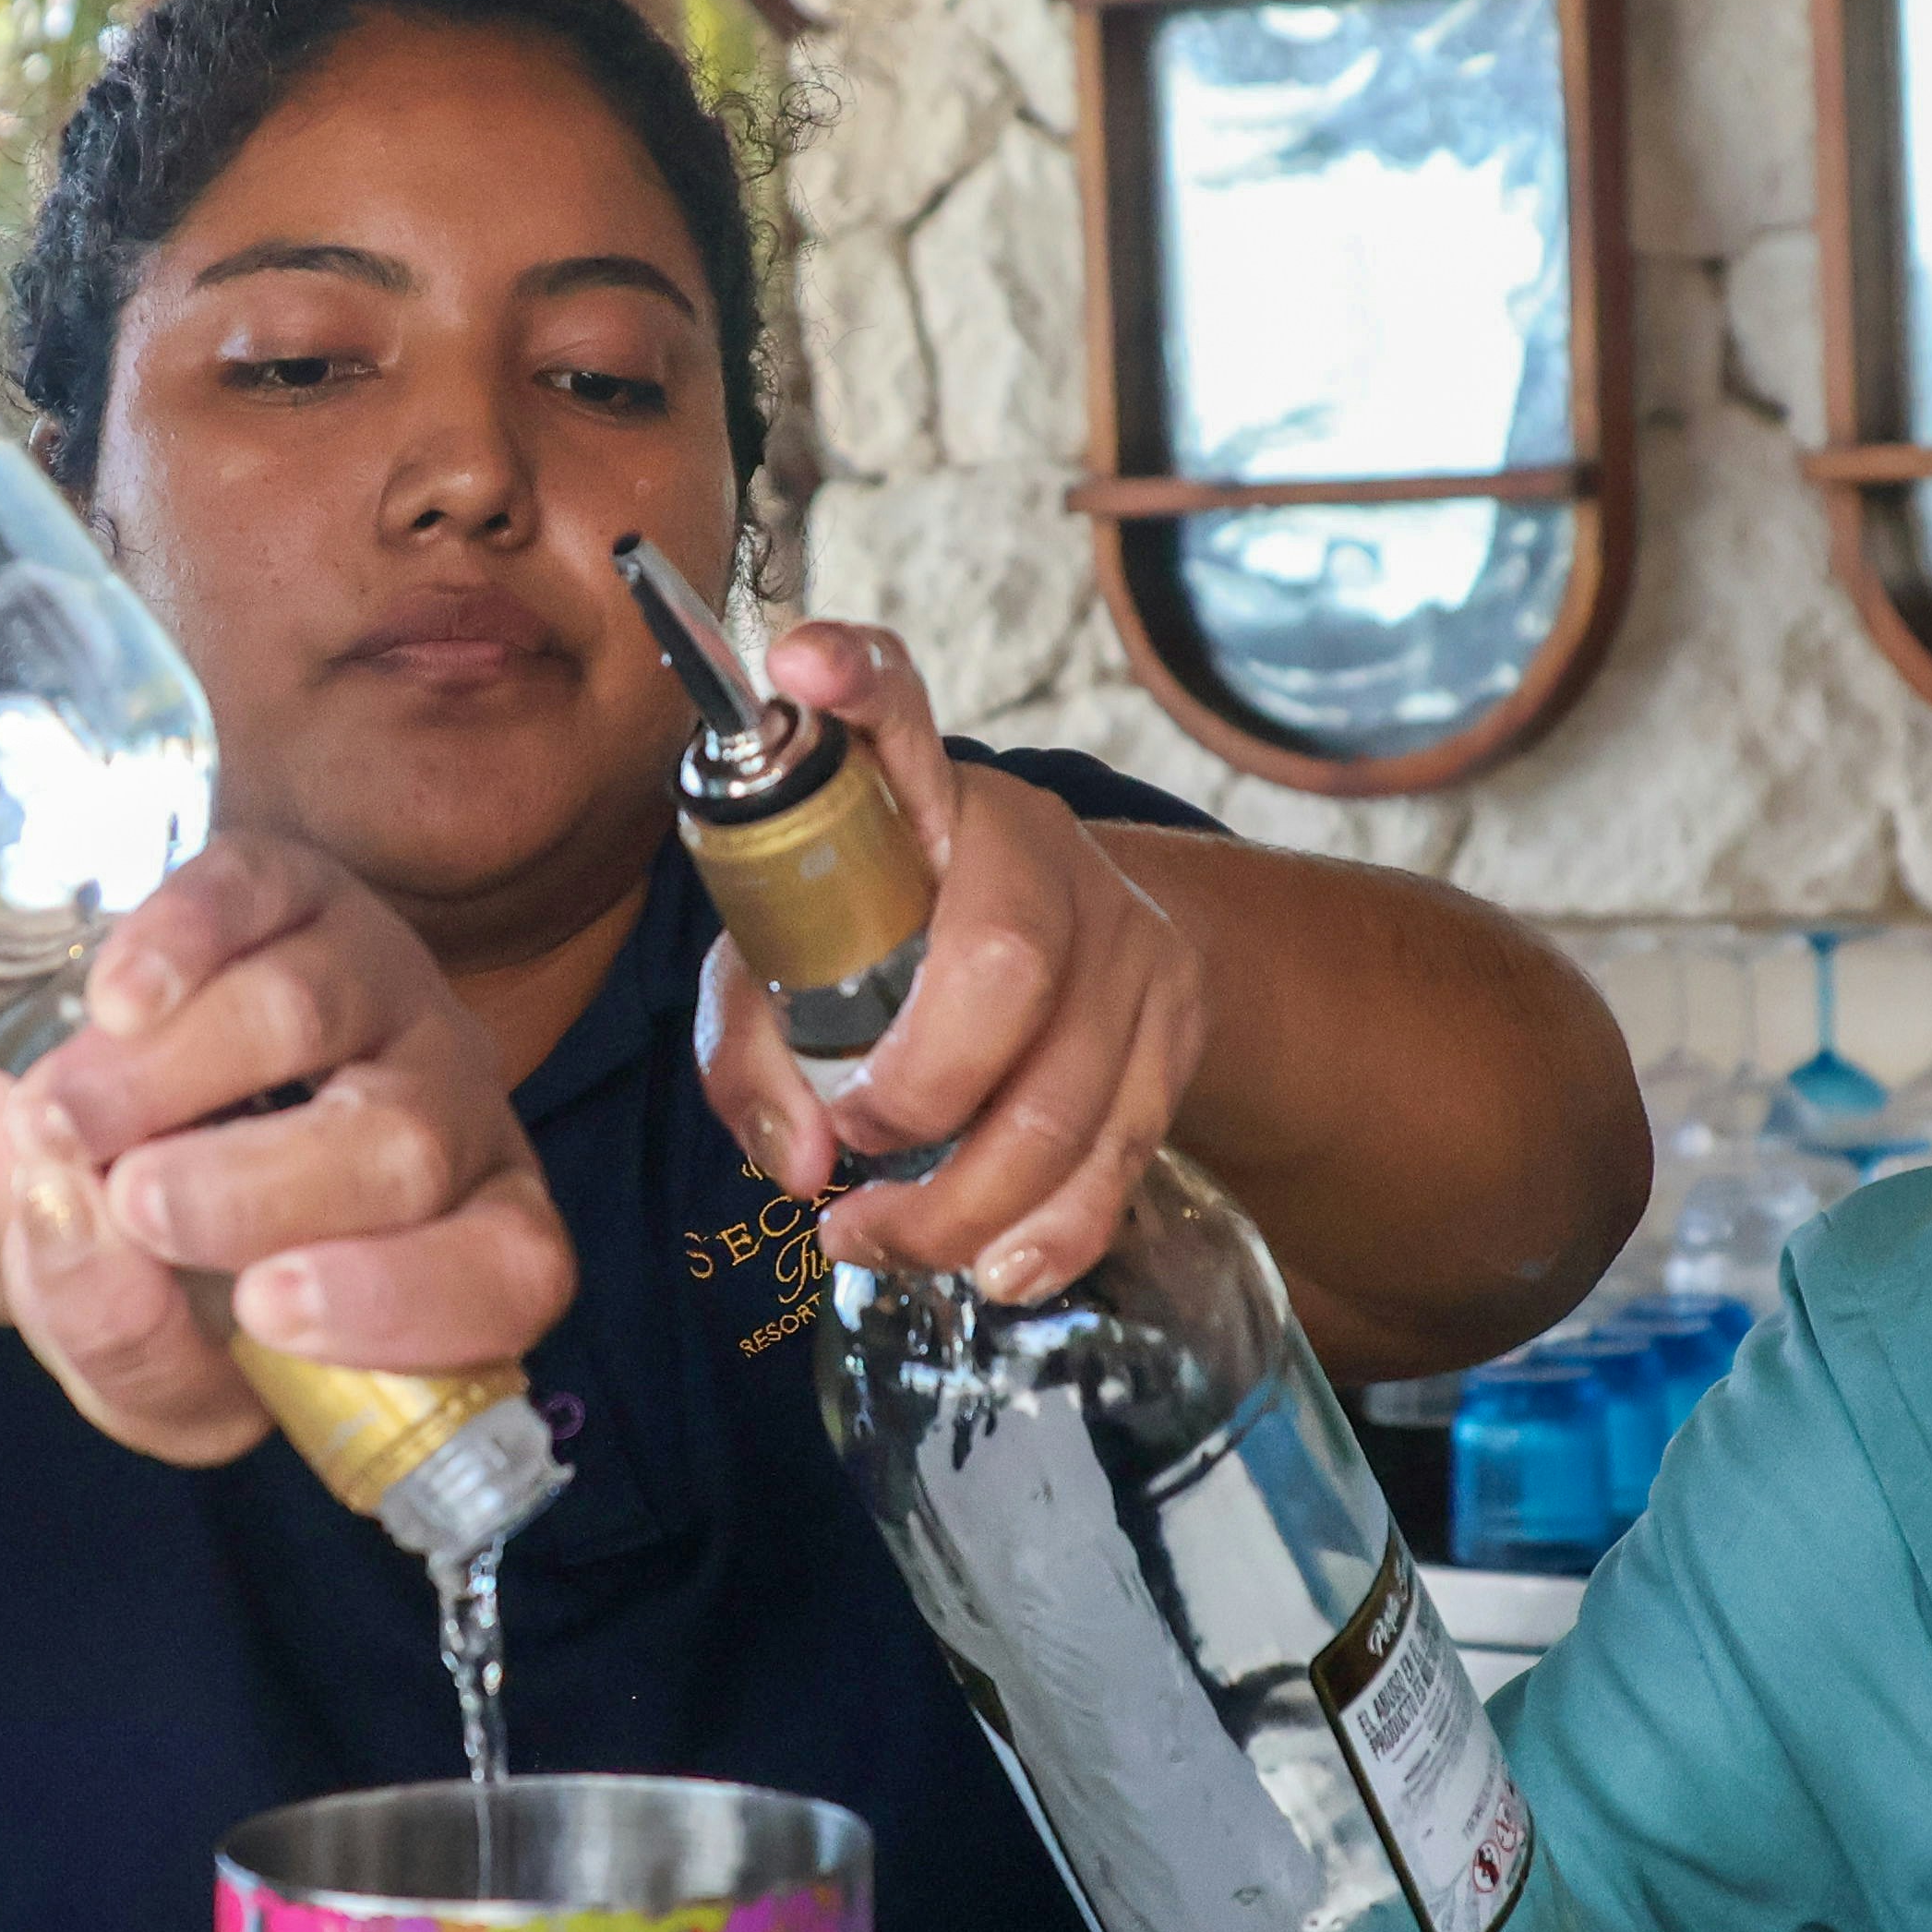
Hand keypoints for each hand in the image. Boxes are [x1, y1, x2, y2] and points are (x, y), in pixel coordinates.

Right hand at [0, 832, 578, 1462]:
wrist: (96, 1149)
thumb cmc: (165, 1283)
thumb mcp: (157, 1369)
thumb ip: (133, 1349)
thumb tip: (76, 1221)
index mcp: (464, 1245)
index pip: (506, 1274)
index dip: (403, 1297)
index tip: (264, 1310)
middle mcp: (453, 1110)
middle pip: (407, 1144)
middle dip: (255, 1185)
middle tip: (131, 1203)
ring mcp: (382, 984)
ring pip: (311, 1011)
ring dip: (171, 1074)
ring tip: (55, 1126)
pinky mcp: (294, 888)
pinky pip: (256, 893)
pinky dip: (180, 943)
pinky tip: (112, 1002)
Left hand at [695, 618, 1206, 1303]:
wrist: (1074, 957)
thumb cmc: (891, 954)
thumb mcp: (787, 971)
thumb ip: (752, 1052)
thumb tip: (805, 1162)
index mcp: (920, 798)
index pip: (895, 711)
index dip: (857, 686)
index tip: (806, 668)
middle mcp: (1034, 845)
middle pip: (1001, 967)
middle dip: (914, 1094)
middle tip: (849, 1146)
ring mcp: (1126, 935)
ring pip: (1064, 1098)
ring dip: (959, 1205)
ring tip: (875, 1238)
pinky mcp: (1179, 1028)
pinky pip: (1122, 1159)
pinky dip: (1047, 1235)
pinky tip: (990, 1263)